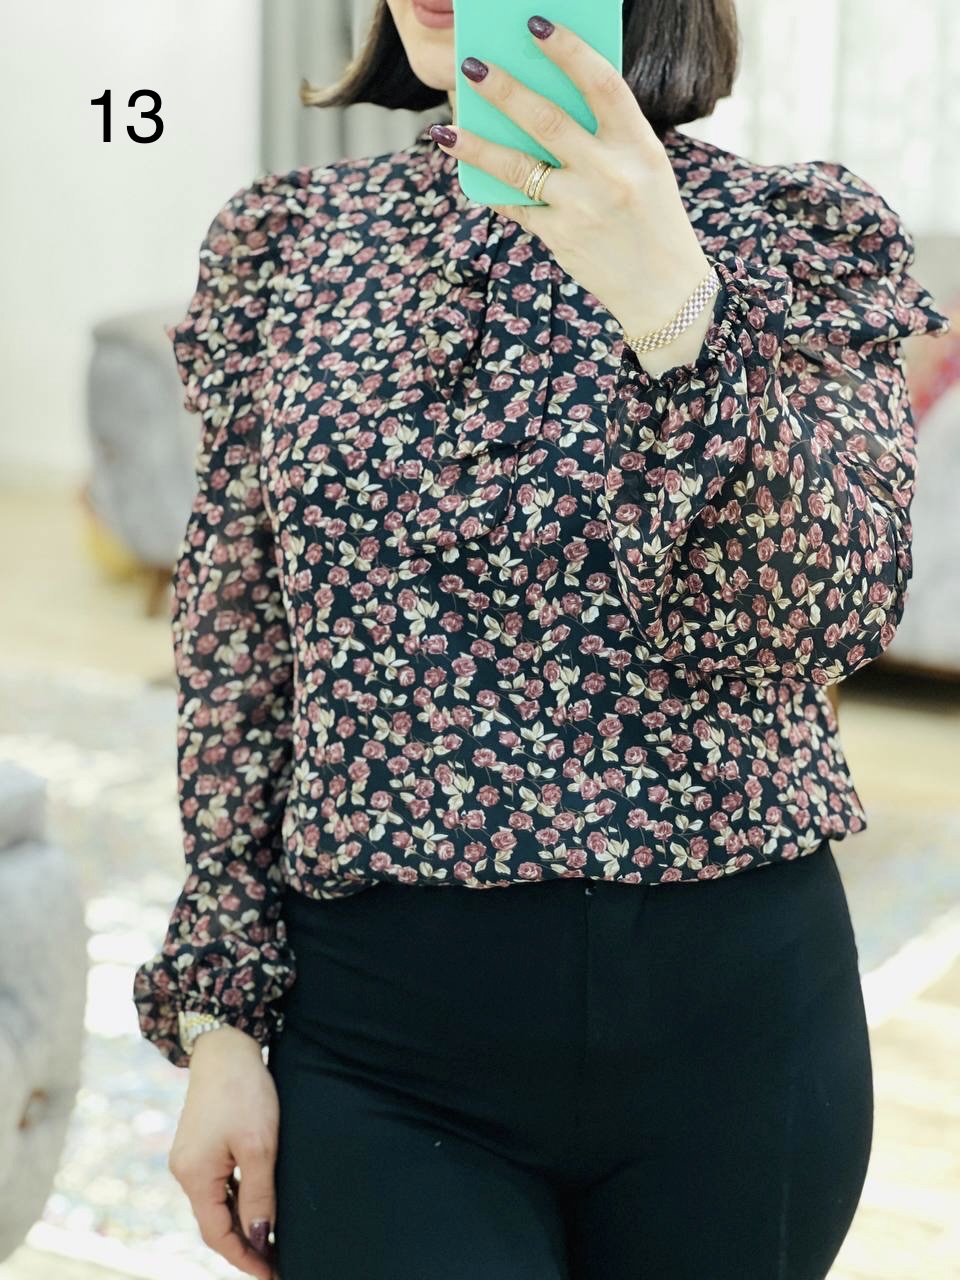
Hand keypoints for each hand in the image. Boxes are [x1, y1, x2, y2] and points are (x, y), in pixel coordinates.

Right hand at [168, 1026, 279, 1278]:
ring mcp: (189, 1159)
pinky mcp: (198, 1146)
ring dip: (242, 1222)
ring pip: (216, 1203)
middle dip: (244, 1244)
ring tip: (273, 1239)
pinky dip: (237, 1199)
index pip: (217, 1235)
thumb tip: (261, 1240)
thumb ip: (259, 1195)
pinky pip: (217, 1184)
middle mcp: (185, 1172)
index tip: (272, 1273)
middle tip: (277, 1261)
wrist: (226, 1046)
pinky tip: (258, 1203)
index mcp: (194, 1176)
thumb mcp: (260, 1145)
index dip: (244, 1258)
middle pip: (214, 1223)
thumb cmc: (244, 1092)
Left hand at [431, 14, 712, 352]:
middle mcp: (610, 173)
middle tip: (471, 65)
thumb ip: (606, 135)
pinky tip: (469, 171)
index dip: (567, 50)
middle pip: (547, 119)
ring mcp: (582, 208)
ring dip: (477, 144)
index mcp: (639, 145)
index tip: (535, 25)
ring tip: (446, 129)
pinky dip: (491, 186)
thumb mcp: (645, 167)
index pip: (601, 83)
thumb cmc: (652, 217)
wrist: (663, 291)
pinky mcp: (560, 237)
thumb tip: (544, 100)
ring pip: (517, 166)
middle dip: (504, 89)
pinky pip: (516, 205)